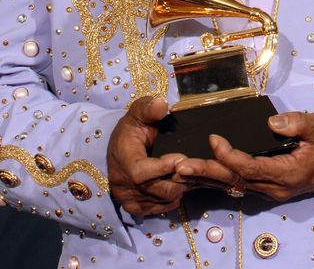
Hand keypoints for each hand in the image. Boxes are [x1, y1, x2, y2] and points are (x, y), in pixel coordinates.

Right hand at [107, 97, 186, 215]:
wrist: (119, 146)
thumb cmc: (132, 128)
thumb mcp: (138, 112)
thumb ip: (149, 107)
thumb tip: (162, 103)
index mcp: (122, 159)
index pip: (140, 172)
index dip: (162, 168)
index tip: (182, 157)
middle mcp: (122, 183)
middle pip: (155, 190)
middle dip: (178, 179)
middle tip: (194, 167)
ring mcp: (127, 197)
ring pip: (160, 201)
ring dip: (178, 189)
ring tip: (190, 175)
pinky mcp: (134, 207)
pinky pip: (157, 209)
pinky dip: (171, 200)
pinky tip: (180, 186)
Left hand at [174, 112, 313, 201]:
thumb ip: (298, 123)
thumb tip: (272, 121)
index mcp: (287, 173)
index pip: (249, 167)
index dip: (228, 155)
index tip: (213, 138)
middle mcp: (276, 188)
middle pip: (235, 181)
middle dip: (206, 173)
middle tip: (180, 166)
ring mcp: (273, 191)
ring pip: (235, 186)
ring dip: (208, 178)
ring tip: (181, 172)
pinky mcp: (271, 187)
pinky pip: (242, 185)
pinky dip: (221, 179)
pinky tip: (203, 175)